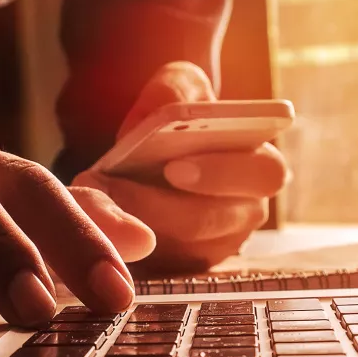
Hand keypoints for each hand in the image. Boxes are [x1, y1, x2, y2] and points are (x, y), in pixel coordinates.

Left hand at [73, 61, 289, 273]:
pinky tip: (95, 218)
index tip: (172, 168)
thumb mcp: (179, 88)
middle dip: (163, 208)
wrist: (160, 150)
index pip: (266, 175)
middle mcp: (247, 211)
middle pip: (216, 222)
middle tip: (117, 189)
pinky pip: (157, 267)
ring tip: (92, 197)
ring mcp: (217, 245)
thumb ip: (174, 88)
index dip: (222, 173)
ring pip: (180, 250)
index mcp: (261, 165)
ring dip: (132, 225)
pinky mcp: (185, 268)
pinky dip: (124, 244)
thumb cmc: (180, 119)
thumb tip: (160, 110)